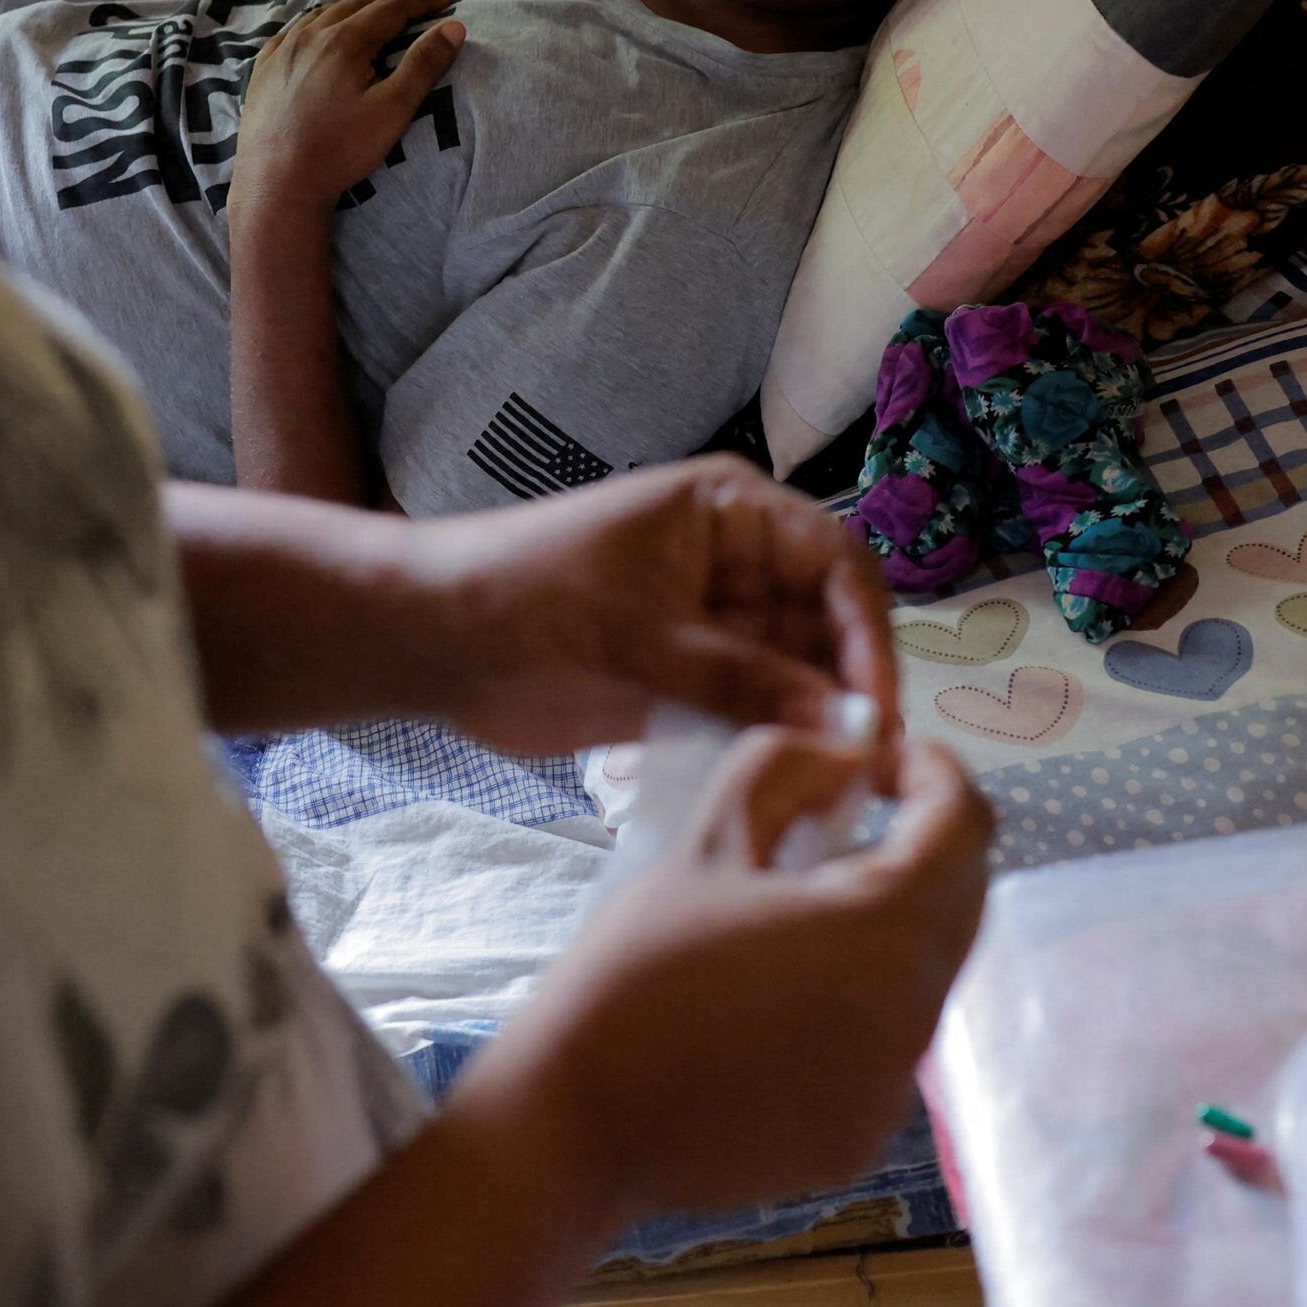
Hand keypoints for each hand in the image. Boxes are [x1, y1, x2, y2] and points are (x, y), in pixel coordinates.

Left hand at [228, 0, 462, 234]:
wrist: (277, 184)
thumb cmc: (340, 149)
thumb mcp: (393, 109)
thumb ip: (424, 65)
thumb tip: (453, 26)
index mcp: (344, 40)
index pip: (391, 8)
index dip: (420, 1)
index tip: (445, 1)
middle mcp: (310, 35)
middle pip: (357, 4)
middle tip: (418, 2)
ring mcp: (281, 50)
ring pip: (322, 14)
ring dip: (354, 8)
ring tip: (374, 13)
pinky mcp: (262, 70)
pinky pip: (292, 32)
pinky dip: (316, 24)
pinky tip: (319, 32)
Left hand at [420, 456, 899, 761]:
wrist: (433, 637)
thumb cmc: (528, 596)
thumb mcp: (638, 631)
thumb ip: (741, 678)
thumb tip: (844, 722)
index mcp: (734, 514)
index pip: (836, 565)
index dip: (866, 634)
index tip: (874, 710)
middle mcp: (740, 567)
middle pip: (830, 627)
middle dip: (850, 690)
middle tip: (869, 770)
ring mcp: (718, 630)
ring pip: (800, 679)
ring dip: (818, 729)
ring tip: (842, 792)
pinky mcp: (691, 686)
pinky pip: (755, 717)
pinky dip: (774, 749)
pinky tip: (793, 792)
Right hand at [465, 728, 992, 1219]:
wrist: (579, 1122)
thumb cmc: (636, 971)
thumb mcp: (707, 841)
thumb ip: (789, 770)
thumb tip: (848, 756)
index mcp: (886, 929)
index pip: (965, 824)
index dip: (932, 772)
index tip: (878, 761)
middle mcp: (915, 1015)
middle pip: (960, 903)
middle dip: (916, 849)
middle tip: (832, 828)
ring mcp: (894, 1090)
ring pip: (922, 977)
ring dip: (881, 931)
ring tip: (789, 919)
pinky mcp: (862, 1139)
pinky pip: (885, 1049)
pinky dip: (855, 1008)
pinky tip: (772, 1007)